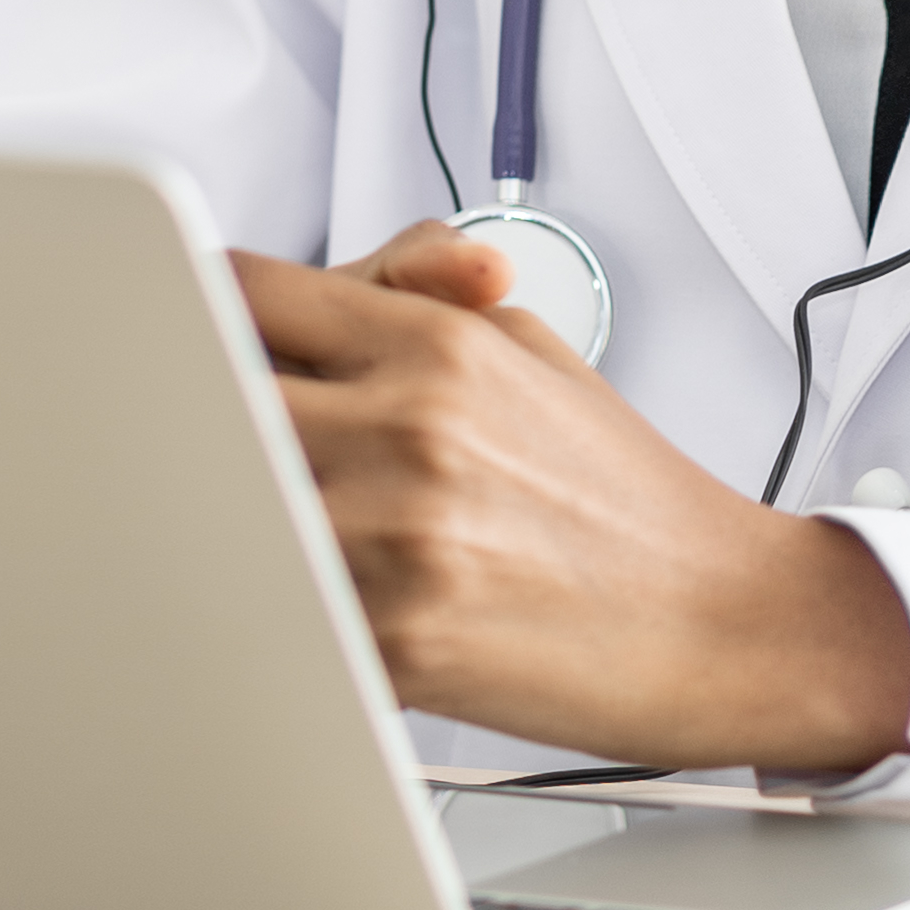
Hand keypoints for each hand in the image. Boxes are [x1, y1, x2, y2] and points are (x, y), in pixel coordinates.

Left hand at [237, 222, 909, 776]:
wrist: (727, 621)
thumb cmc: (623, 496)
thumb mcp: (532, 350)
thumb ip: (420, 289)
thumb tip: (332, 269)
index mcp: (437, 342)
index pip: (246, 292)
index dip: (198, 315)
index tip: (182, 342)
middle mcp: (410, 425)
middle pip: (211, 392)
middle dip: (197, 416)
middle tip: (208, 445)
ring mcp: (398, 534)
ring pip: (224, 502)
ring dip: (225, 515)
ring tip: (254, 529)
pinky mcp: (398, 639)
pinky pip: (276, 610)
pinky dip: (270, 606)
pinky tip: (306, 604)